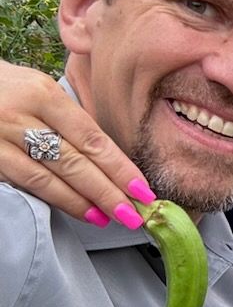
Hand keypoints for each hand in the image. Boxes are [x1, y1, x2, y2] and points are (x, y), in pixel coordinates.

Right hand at [0, 60, 150, 226]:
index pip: (92, 138)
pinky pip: (22, 182)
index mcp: (43, 94)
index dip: (120, 169)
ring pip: (46, 178)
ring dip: (81, 203)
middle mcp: (19, 115)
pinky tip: (73, 210)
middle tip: (134, 215)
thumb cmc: (4, 88)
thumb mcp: (37, 88)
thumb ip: (69, 119)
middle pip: (74, 162)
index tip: (143, 191)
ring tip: (108, 219)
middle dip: (108, 192)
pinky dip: (51, 199)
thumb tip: (108, 158)